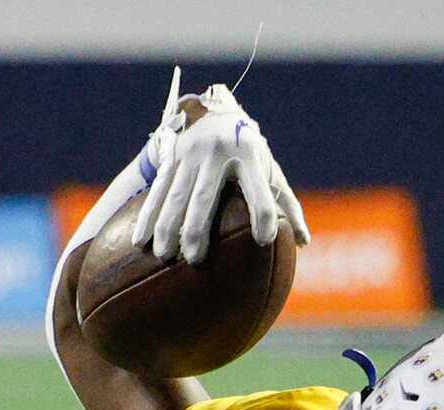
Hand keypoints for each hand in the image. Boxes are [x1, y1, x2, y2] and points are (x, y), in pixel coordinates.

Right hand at [135, 74, 310, 264]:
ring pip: (175, 194)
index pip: (259, 191)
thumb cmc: (251, 154)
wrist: (218, 114)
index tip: (264, 242)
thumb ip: (287, 203)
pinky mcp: (172, 158)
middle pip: (205, 196)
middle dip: (197, 229)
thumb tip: (303, 241)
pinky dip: (148, 216)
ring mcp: (190, 154)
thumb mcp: (271, 171)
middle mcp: (217, 152)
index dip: (264, 216)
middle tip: (195, 260)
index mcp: (248, 155)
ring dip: (167, 226)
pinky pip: (157, 190)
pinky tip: (140, 241)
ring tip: (163, 256)